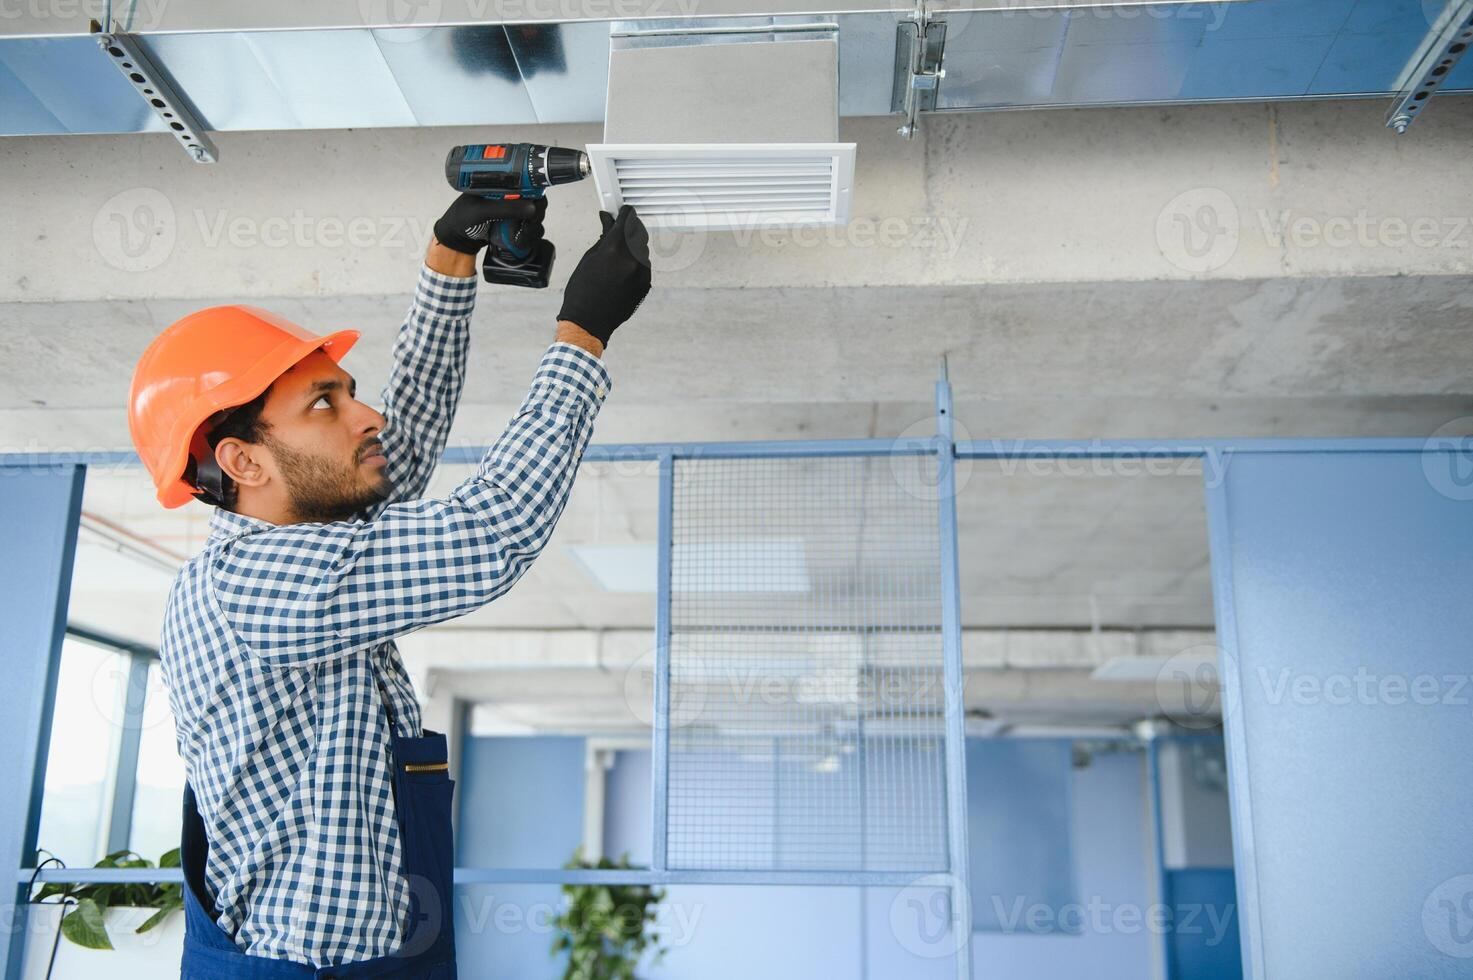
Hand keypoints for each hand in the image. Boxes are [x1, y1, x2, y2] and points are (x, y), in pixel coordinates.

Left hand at [433, 194, 546, 255]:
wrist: (457, 241)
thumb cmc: (461, 220)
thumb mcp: (481, 211)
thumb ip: (504, 208)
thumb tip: (531, 207)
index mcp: (500, 184)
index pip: (528, 183)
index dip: (536, 195)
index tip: (534, 209)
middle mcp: (509, 195)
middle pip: (536, 201)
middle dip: (536, 215)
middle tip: (527, 225)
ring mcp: (512, 211)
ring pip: (536, 217)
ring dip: (534, 228)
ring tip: (522, 235)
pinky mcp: (514, 225)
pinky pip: (530, 229)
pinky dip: (530, 236)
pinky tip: (521, 240)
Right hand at [555, 204, 651, 347]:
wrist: (589, 322)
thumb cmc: (582, 293)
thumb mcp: (588, 258)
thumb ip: (604, 238)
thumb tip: (609, 222)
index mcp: (615, 249)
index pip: (627, 220)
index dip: (625, 213)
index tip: (623, 210)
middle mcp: (632, 260)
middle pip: (638, 232)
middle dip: (630, 228)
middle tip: (620, 228)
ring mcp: (642, 273)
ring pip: (642, 249)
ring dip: (633, 246)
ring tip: (617, 255)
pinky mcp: (646, 284)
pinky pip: (644, 265)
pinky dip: (635, 262)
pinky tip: (622, 269)